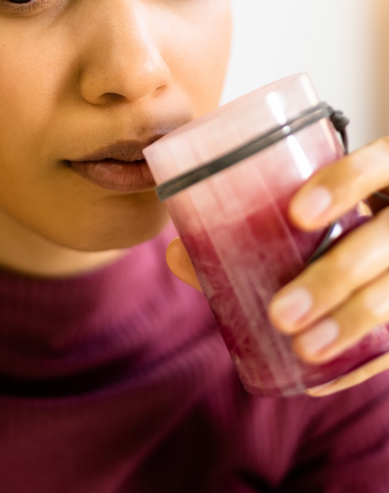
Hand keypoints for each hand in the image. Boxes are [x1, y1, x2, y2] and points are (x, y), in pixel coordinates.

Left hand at [165, 140, 388, 397]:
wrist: (381, 244)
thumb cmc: (333, 221)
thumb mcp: (307, 211)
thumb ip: (248, 226)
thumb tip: (173, 252)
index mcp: (384, 171)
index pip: (377, 163)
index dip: (344, 184)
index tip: (297, 213)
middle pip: (386, 240)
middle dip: (334, 277)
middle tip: (283, 312)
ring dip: (350, 322)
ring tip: (304, 349)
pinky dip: (363, 363)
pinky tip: (322, 378)